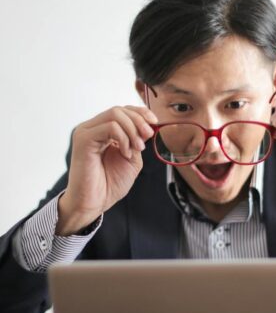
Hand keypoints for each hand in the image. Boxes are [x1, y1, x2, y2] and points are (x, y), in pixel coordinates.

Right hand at [56, 105, 156, 235]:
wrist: (95, 202)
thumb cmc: (109, 184)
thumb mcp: (132, 159)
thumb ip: (137, 141)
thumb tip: (147, 126)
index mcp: (103, 131)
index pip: (122, 111)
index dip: (140, 112)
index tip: (155, 122)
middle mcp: (93, 128)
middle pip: (119, 110)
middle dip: (139, 121)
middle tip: (148, 136)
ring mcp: (86, 132)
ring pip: (115, 114)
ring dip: (132, 130)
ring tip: (137, 148)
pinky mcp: (83, 139)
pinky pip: (110, 127)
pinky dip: (123, 138)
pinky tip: (125, 153)